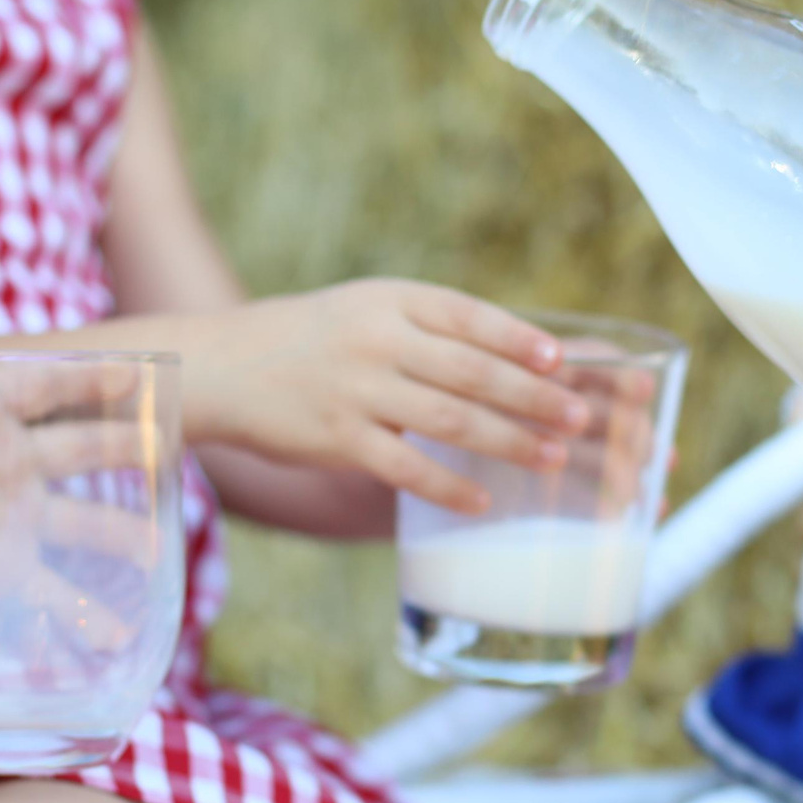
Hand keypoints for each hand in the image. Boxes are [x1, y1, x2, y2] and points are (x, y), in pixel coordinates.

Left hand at [0, 362, 165, 621]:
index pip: (31, 388)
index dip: (78, 379)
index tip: (129, 374)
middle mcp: (4, 466)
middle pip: (74, 448)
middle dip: (118, 447)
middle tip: (163, 451)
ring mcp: (12, 521)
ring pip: (78, 522)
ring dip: (117, 535)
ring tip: (150, 553)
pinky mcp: (3, 574)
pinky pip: (54, 593)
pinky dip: (85, 616)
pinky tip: (114, 638)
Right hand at [185, 280, 588, 512]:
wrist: (224, 366)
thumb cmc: (313, 340)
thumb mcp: (367, 310)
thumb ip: (430, 328)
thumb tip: (519, 358)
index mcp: (390, 300)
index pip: (468, 316)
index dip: (518, 338)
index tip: (562, 359)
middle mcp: (376, 340)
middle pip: (471, 370)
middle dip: (533, 396)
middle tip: (579, 417)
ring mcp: (356, 390)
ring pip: (449, 420)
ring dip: (508, 441)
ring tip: (551, 458)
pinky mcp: (337, 439)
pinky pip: (405, 469)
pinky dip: (449, 487)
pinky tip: (482, 502)